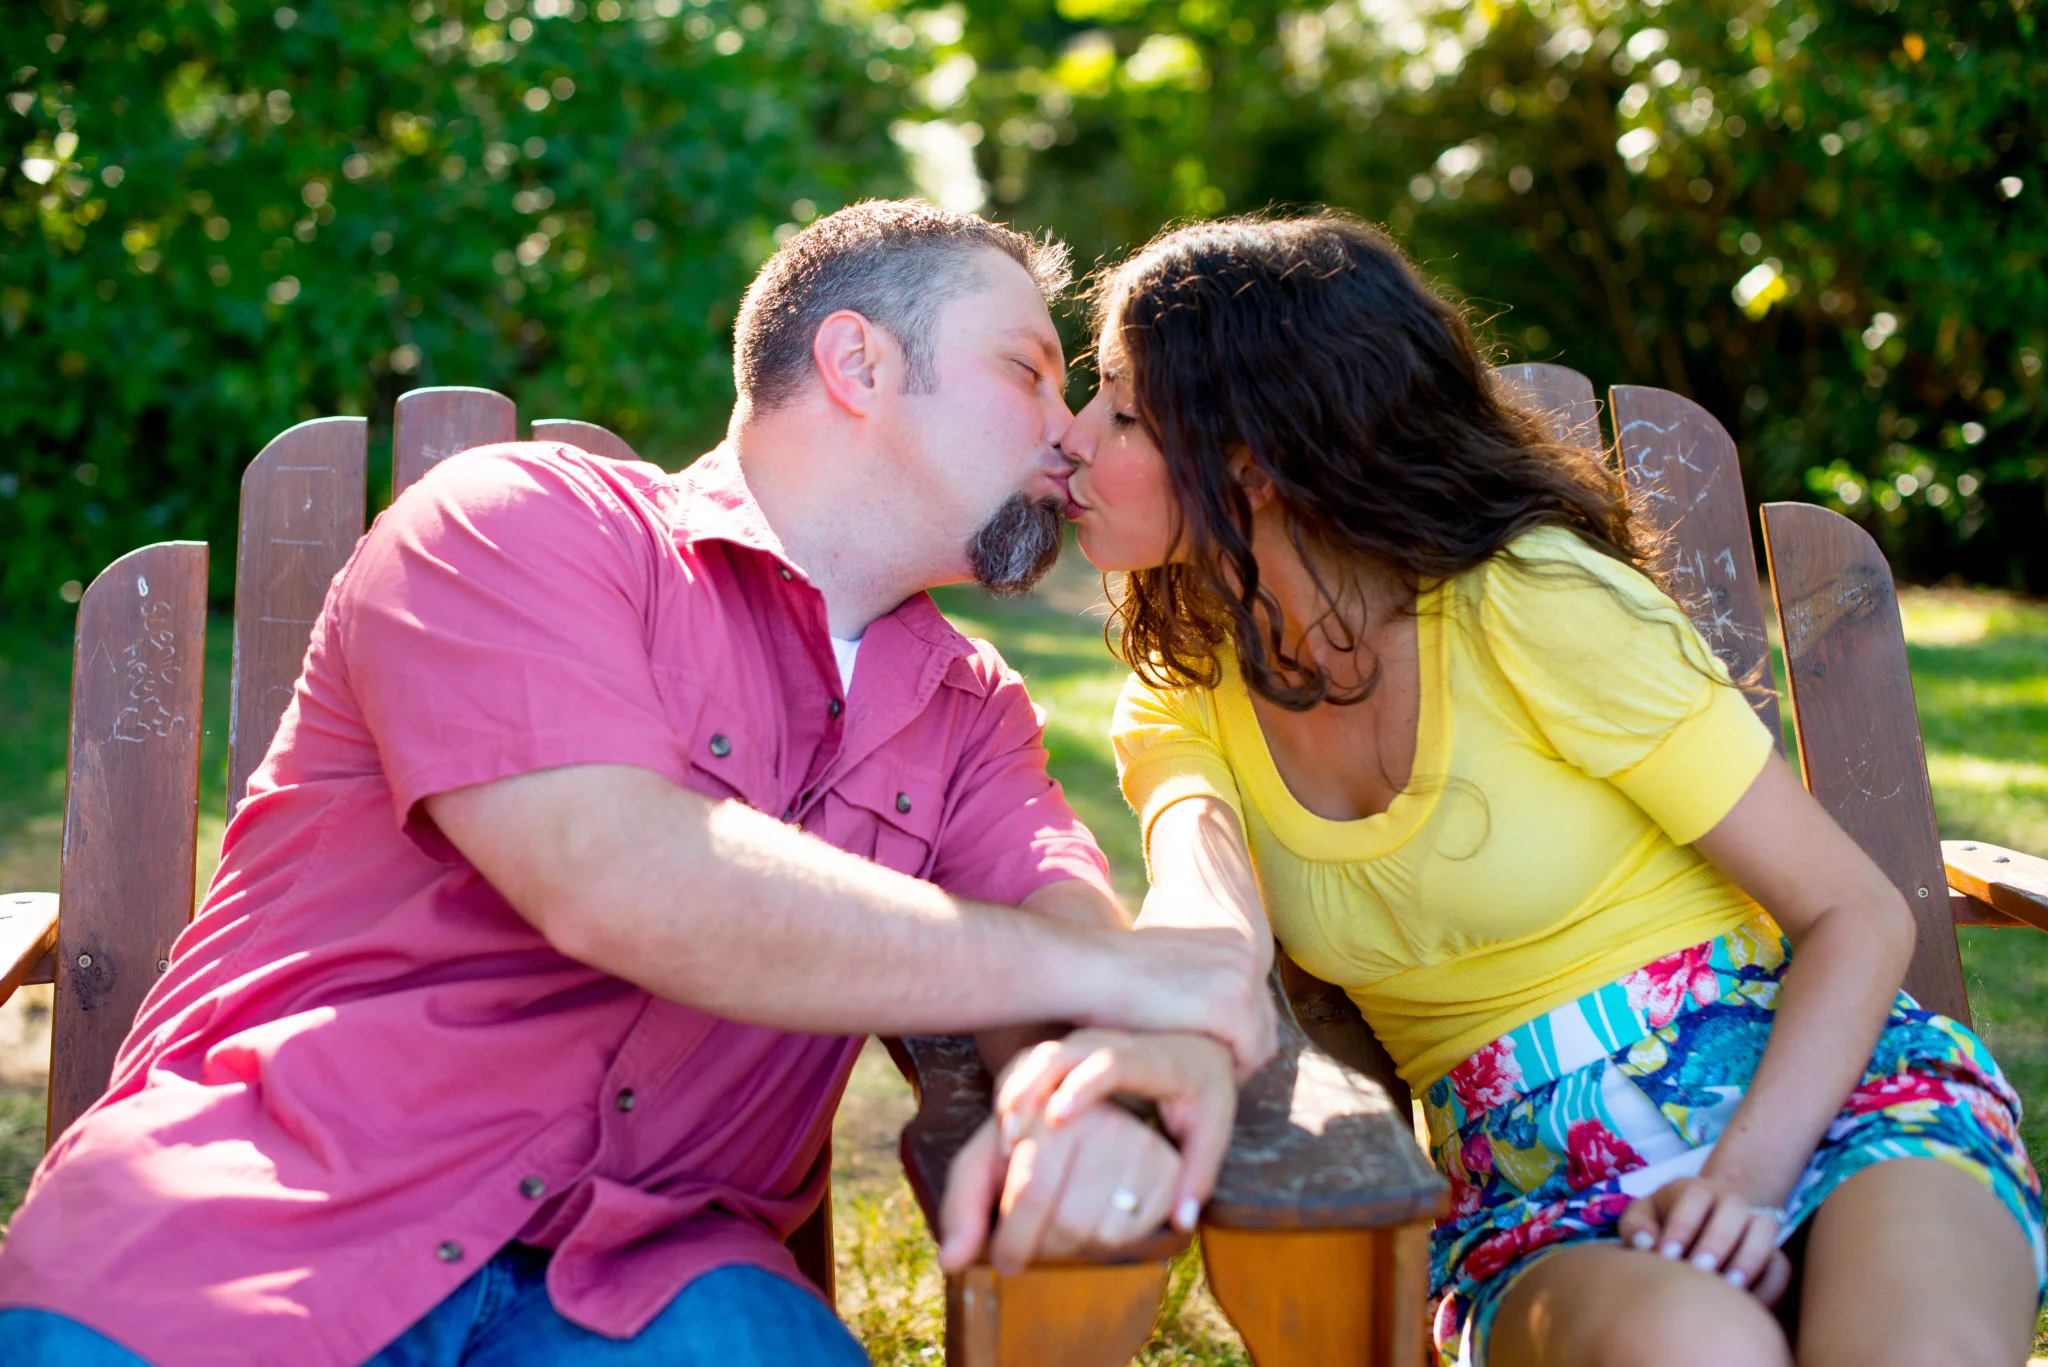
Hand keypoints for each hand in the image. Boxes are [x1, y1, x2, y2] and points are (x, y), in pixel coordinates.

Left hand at [939, 1103, 1179, 1274]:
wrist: (1100, 1136)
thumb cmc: (1030, 1156)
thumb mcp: (988, 1166)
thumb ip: (962, 1208)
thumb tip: (951, 1262)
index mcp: (1050, 1110)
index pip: (1030, 1190)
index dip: (1012, 1239)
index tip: (1002, 1260)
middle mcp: (1099, 1119)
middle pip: (1065, 1219)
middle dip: (1040, 1248)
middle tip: (1024, 1255)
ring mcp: (1137, 1144)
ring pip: (1094, 1232)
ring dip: (1069, 1249)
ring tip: (1056, 1231)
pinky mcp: (1165, 1172)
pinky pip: (1127, 1235)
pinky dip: (1103, 1245)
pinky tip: (1091, 1225)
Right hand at [994, 1029, 1235, 1233]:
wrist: (1196, 1047)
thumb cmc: (1202, 1092)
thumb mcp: (1213, 1129)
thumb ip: (1199, 1173)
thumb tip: (1182, 1221)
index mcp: (1152, 1062)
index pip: (1113, 1064)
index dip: (1085, 1085)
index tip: (1059, 1117)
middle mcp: (1112, 1044)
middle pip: (1060, 1055)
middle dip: (1031, 1092)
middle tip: (1014, 1140)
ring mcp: (1085, 1045)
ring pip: (1037, 1057)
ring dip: (1015, 1094)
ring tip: (1004, 1141)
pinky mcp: (1068, 1053)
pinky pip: (1028, 1065)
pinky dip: (1011, 1092)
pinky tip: (1003, 1131)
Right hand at [1094, 925, 1276, 1081]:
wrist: (1089, 970)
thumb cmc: (1114, 977)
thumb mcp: (1169, 970)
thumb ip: (1194, 984)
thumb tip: (1200, 1008)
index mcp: (1234, 940)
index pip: (1256, 1001)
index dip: (1234, 1034)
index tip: (1203, 1053)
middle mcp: (1247, 954)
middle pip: (1265, 1022)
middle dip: (1239, 1051)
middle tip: (1205, 1074)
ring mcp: (1243, 980)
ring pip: (1261, 1042)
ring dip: (1234, 1065)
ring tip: (1199, 1080)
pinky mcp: (1232, 1007)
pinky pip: (1250, 1055)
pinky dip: (1229, 1073)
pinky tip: (1197, 1079)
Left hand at [1618, 1175, 1792, 1305]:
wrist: (1698, 1228)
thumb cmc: (1662, 1224)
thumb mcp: (1642, 1217)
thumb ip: (1637, 1226)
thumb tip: (1647, 1244)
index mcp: (1697, 1189)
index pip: (1695, 1196)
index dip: (1682, 1225)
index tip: (1666, 1255)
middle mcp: (1730, 1202)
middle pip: (1734, 1208)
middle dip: (1716, 1240)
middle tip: (1699, 1269)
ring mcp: (1754, 1225)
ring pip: (1764, 1229)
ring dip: (1748, 1258)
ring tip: (1729, 1287)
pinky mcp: (1772, 1254)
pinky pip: (1781, 1265)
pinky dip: (1770, 1283)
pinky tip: (1747, 1304)